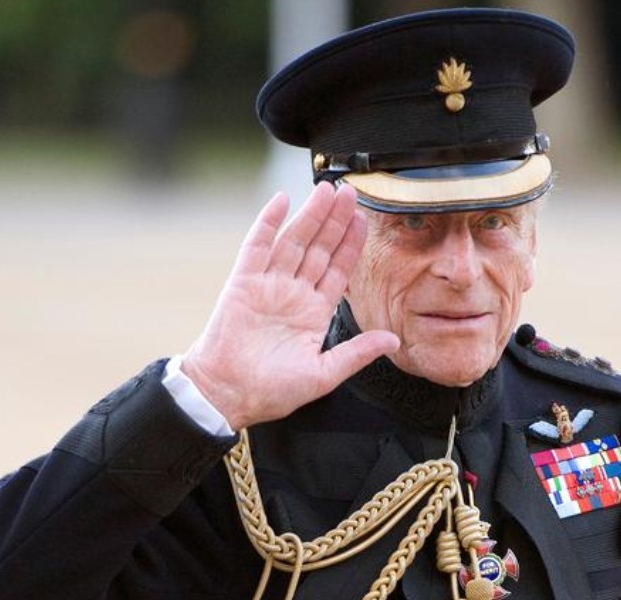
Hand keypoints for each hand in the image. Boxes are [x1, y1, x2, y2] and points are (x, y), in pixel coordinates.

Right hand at [181, 182, 399, 429]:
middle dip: (336, 221)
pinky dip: (268, 222)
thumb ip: (357, 353)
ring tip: (326, 191)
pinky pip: (257, 245)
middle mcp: (293, 293)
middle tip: (350, 193)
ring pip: (294, 241)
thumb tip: (393, 340)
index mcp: (313, 313)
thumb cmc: (271, 391)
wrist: (227, 395)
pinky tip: (281, 201)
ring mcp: (268, 284)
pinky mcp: (243, 282)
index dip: (351, 245)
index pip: (338, 270)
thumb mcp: (324, 374)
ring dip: (310, 215)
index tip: (365, 220)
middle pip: (319, 248)